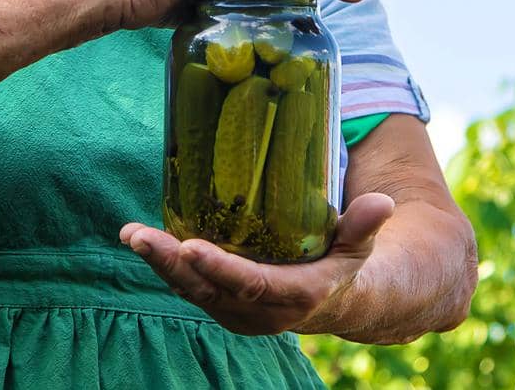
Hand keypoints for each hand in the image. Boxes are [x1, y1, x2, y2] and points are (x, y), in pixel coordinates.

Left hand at [118, 193, 395, 335]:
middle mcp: (258, 310)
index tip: (192, 247)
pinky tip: (140, 237)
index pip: (252, 285)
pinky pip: (187, 283)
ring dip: (160, 262)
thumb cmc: (345, 264)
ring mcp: (234, 308)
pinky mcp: (219, 300)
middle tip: (141, 237)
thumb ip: (363, 225)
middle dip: (172, 263)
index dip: (221, 269)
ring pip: (190, 288)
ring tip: (132, 234)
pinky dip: (164, 262)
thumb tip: (382, 202)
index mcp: (294, 296)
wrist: (333, 301)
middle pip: (208, 289)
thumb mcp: (358, 246)